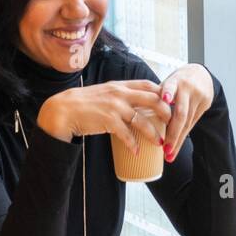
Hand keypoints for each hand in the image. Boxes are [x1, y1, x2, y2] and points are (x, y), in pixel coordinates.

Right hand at [37, 80, 171, 152]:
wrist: (63, 110)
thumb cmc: (85, 103)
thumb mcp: (105, 92)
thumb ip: (119, 95)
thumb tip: (135, 103)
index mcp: (120, 85)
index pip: (148, 84)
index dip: (162, 93)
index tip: (170, 102)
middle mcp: (120, 93)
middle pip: (152, 100)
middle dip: (166, 112)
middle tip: (171, 124)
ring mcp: (115, 107)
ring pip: (142, 120)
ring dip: (153, 133)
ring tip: (159, 143)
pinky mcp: (108, 121)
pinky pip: (126, 134)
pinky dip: (133, 144)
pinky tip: (136, 151)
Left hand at [159, 64, 214, 161]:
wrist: (202, 74)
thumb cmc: (177, 81)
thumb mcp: (168, 82)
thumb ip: (157, 95)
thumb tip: (137, 112)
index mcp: (175, 80)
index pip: (171, 85)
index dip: (168, 92)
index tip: (164, 99)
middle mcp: (188, 88)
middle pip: (181, 113)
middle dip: (173, 133)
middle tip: (164, 149)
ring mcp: (198, 97)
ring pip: (187, 122)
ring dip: (177, 140)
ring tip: (169, 154)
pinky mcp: (205, 104)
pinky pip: (192, 124)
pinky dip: (182, 136)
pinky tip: (175, 147)